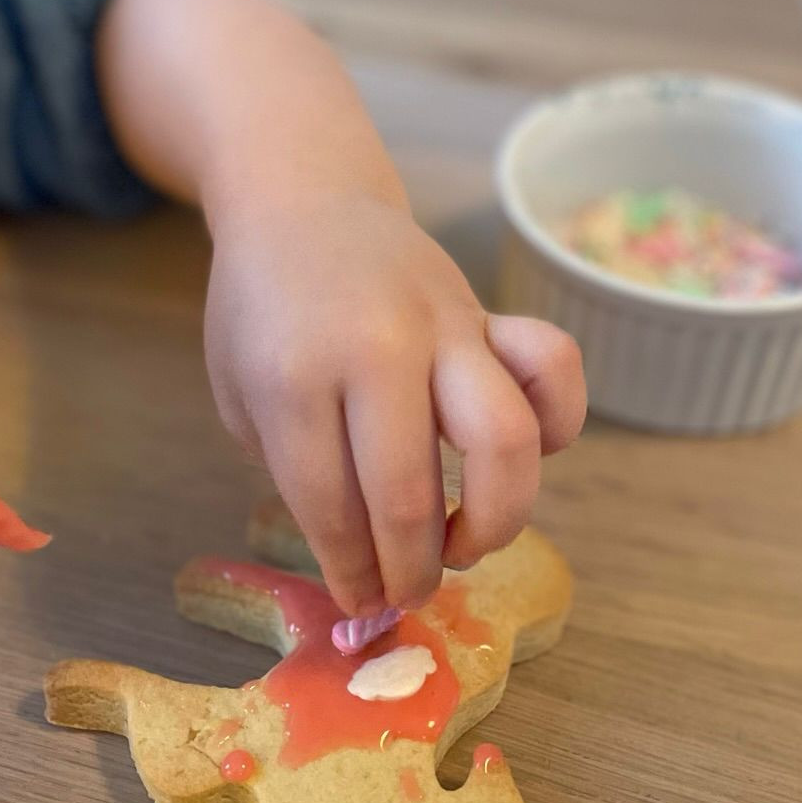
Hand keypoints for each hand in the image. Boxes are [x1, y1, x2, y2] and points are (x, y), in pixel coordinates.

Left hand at [203, 192, 584, 615]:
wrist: (304, 201)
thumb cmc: (263, 310)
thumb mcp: (241, 394)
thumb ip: (294, 471)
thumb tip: (357, 563)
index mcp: (295, 376)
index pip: (331, 508)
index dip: (349, 572)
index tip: (358, 601)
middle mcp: (377, 350)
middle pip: (408, 493)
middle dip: (410, 568)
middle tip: (406, 591)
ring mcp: (444, 328)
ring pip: (504, 437)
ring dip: (496, 517)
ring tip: (467, 542)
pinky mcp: (489, 315)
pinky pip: (553, 367)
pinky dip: (560, 420)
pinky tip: (529, 457)